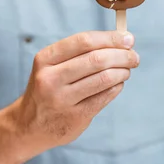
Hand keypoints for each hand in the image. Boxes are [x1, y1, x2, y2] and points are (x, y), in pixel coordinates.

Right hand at [11, 31, 138, 149]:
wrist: (28, 125)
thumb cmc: (49, 87)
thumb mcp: (52, 65)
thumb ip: (81, 52)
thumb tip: (122, 40)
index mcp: (45, 59)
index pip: (84, 41)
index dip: (110, 38)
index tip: (128, 38)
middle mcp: (50, 78)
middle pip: (96, 59)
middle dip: (122, 55)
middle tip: (134, 57)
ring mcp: (62, 99)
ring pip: (104, 78)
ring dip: (122, 71)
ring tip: (127, 70)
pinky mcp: (75, 117)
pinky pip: (105, 97)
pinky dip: (117, 87)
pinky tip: (118, 83)